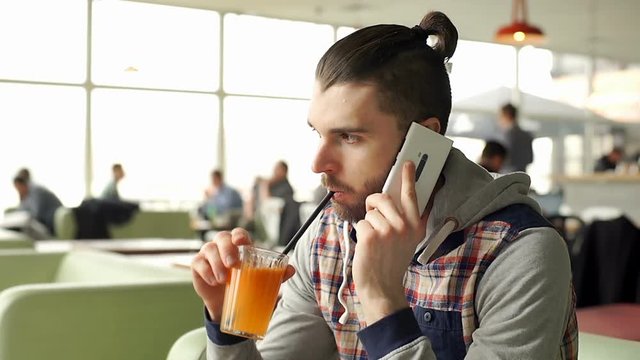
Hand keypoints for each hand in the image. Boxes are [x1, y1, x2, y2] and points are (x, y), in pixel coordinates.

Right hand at [191, 228, 295, 320]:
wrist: (227, 302)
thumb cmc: (245, 283)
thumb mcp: (260, 279)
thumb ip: (275, 274)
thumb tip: (292, 270)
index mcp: (238, 245)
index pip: (238, 233)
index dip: (239, 236)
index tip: (243, 243)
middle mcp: (222, 246)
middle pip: (221, 237)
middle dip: (227, 249)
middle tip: (232, 265)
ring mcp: (208, 254)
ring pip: (209, 249)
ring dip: (216, 263)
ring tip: (224, 279)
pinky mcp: (197, 265)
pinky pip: (198, 263)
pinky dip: (206, 271)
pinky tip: (213, 281)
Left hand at [352, 161, 428, 324]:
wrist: (382, 287)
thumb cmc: (390, 263)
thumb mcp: (407, 242)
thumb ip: (404, 222)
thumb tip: (392, 200)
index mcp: (415, 226)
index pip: (412, 196)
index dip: (409, 178)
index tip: (407, 164)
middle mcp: (404, 227)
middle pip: (383, 198)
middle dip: (373, 204)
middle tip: (374, 218)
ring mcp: (388, 231)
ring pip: (370, 211)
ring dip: (367, 223)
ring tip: (374, 241)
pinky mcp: (371, 235)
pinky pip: (361, 222)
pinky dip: (360, 233)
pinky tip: (367, 247)